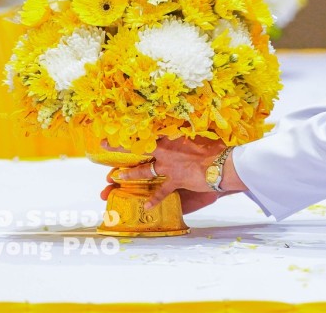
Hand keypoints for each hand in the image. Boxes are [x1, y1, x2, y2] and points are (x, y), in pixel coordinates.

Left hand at [100, 137, 233, 209]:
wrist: (220, 164)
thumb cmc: (214, 147)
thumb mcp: (200, 133)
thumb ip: (188, 132)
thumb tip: (185, 126)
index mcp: (171, 136)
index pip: (148, 130)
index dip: (133, 126)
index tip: (121, 120)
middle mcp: (165, 151)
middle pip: (138, 148)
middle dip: (120, 146)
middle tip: (105, 143)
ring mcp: (168, 167)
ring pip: (144, 170)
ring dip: (130, 173)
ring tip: (116, 176)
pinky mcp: (175, 181)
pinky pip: (161, 191)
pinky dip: (154, 199)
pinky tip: (146, 205)